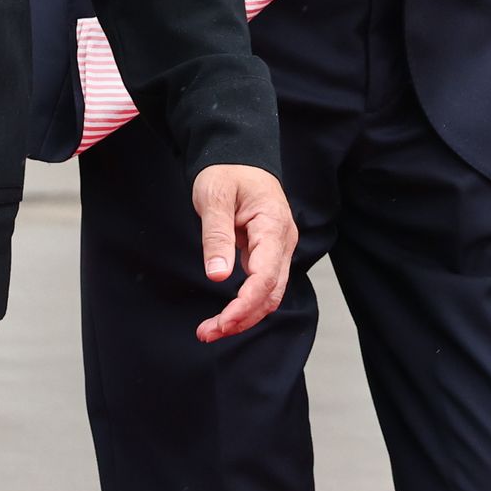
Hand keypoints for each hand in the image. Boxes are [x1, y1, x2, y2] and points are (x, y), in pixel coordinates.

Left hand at [190, 163, 297, 343]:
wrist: (239, 158)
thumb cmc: (226, 172)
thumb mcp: (214, 197)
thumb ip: (216, 236)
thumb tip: (219, 276)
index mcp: (273, 225)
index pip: (266, 275)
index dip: (246, 303)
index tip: (222, 321)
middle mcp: (282, 241)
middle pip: (271, 293)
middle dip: (243, 318)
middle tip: (207, 332)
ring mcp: (278, 249)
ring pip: (269, 295)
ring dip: (244, 316)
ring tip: (211, 330)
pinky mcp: (268, 254)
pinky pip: (262, 286)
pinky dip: (246, 304)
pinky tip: (225, 315)